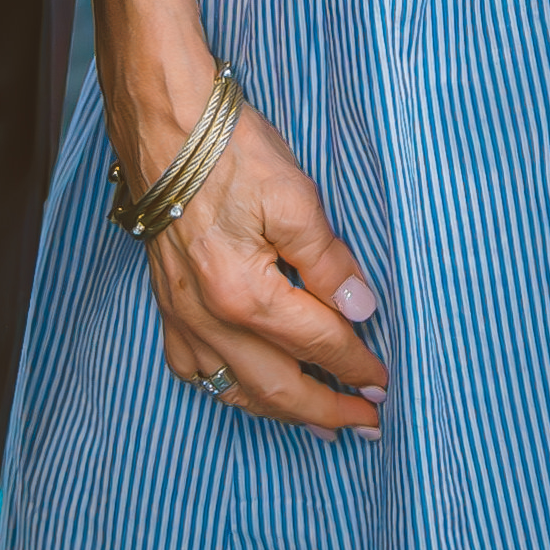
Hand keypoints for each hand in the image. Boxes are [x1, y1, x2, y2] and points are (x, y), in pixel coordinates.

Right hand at [125, 74, 385, 439]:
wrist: (165, 124)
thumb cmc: (231, 152)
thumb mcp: (295, 197)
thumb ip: (329, 261)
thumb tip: (361, 309)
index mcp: (245, 294)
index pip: (318, 344)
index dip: (357, 365)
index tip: (384, 381)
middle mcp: (209, 318)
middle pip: (278, 386)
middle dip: (327, 411)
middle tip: (366, 423)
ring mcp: (182, 315)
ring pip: (235, 388)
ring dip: (281, 411)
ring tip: (317, 424)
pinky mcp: (166, 304)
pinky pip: (193, 370)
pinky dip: (225, 388)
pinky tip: (245, 387)